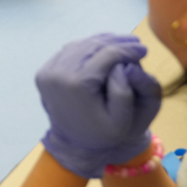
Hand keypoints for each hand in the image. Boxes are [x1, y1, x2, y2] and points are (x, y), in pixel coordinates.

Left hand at [36, 33, 161, 178]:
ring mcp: (47, 72)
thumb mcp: (122, 120)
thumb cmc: (103, 134)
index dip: (127, 50)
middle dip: (115, 42)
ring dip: (101, 42)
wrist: (73, 144)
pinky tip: (102, 48)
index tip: (144, 49)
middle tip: (135, 42)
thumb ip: (125, 92)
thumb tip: (122, 65)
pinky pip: (67, 52)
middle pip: (91, 47)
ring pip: (78, 46)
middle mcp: (57, 74)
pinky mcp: (43, 72)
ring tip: (122, 43)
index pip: (106, 55)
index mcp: (76, 84)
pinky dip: (86, 48)